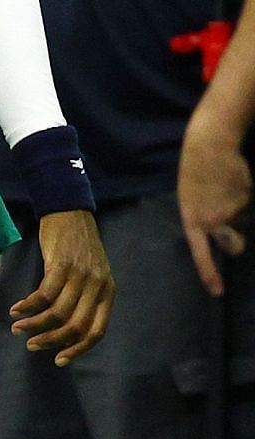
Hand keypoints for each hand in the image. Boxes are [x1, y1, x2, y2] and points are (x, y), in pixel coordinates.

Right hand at [9, 209, 113, 364]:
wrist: (70, 210)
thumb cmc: (76, 246)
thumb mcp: (91, 274)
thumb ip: (84, 299)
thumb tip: (65, 330)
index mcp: (108, 292)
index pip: (96, 331)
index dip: (77, 349)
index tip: (58, 360)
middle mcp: (97, 286)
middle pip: (74, 326)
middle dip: (51, 340)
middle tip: (32, 346)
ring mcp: (80, 275)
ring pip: (57, 312)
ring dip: (34, 324)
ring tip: (18, 327)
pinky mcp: (61, 264)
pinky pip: (43, 294)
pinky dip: (28, 305)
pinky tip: (16, 309)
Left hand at [179, 117, 250, 295]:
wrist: (209, 146)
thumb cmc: (195, 172)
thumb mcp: (190, 199)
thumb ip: (203, 220)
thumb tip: (220, 236)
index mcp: (192, 220)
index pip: (200, 253)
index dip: (209, 273)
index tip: (217, 292)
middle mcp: (213, 220)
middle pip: (234, 247)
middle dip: (235, 243)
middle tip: (230, 230)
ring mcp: (232, 211)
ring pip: (242, 223)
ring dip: (237, 213)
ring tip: (225, 192)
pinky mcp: (246, 200)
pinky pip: (247, 208)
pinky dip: (243, 199)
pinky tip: (233, 183)